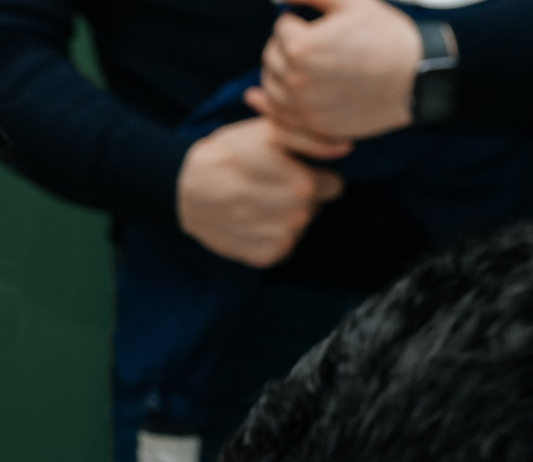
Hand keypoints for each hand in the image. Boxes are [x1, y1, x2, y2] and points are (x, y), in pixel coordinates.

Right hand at [176, 118, 342, 267]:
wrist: (185, 188)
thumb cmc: (229, 153)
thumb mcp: (269, 132)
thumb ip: (312, 139)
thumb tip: (346, 148)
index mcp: (305, 185)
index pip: (331, 185)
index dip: (310, 175)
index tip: (286, 170)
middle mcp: (298, 217)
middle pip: (314, 207)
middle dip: (297, 196)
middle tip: (265, 184)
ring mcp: (282, 240)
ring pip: (298, 227)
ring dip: (283, 217)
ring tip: (254, 202)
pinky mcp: (266, 258)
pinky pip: (281, 245)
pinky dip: (268, 236)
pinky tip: (249, 221)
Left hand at [246, 0, 423, 145]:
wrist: (417, 78)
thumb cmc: (387, 37)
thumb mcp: (351, 2)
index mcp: (302, 47)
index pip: (281, 28)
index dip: (296, 21)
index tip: (313, 23)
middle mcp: (297, 81)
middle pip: (271, 58)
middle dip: (285, 46)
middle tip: (308, 42)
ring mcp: (305, 108)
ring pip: (271, 88)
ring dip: (281, 73)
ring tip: (303, 65)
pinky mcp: (315, 126)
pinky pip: (283, 116)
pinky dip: (281, 102)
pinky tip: (291, 92)